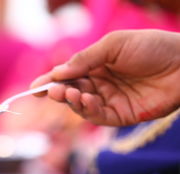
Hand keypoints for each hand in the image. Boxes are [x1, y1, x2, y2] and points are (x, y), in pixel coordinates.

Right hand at [31, 29, 179, 125]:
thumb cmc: (151, 47)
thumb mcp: (113, 44)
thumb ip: (85, 58)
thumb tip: (58, 72)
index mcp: (97, 65)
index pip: (68, 74)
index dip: (50, 81)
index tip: (34, 87)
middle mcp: (100, 83)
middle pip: (70, 91)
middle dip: (58, 91)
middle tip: (51, 91)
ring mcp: (109, 100)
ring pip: (80, 105)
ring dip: (71, 100)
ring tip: (69, 92)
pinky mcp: (120, 115)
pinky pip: (96, 116)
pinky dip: (86, 110)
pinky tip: (85, 99)